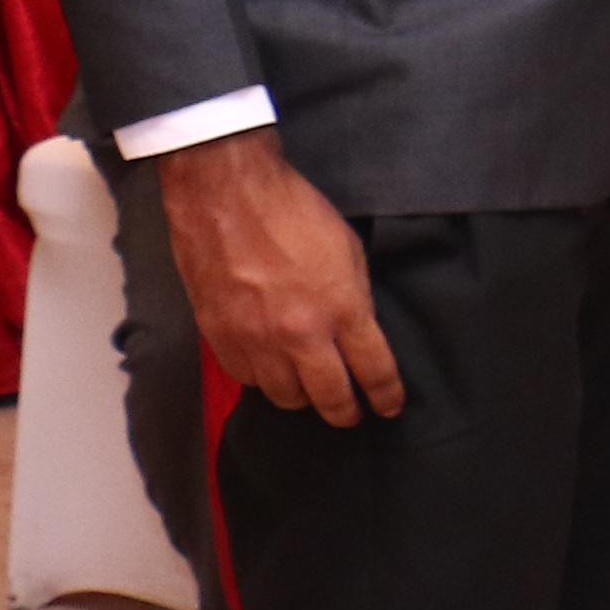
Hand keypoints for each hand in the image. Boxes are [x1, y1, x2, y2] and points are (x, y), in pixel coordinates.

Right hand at [159, 131, 401, 424]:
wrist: (226, 195)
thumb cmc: (294, 213)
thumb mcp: (348, 251)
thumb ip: (356, 298)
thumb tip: (357, 332)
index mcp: (343, 308)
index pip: (374, 370)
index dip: (386, 395)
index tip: (390, 407)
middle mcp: (300, 334)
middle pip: (329, 398)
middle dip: (346, 413)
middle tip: (352, 414)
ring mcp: (256, 340)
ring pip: (284, 396)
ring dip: (302, 397)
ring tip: (311, 391)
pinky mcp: (219, 337)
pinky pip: (246, 379)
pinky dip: (262, 380)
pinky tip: (271, 370)